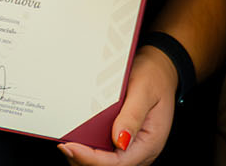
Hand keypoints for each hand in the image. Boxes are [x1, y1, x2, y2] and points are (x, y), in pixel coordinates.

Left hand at [59, 45, 177, 164]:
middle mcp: (141, 151)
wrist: (161, 68)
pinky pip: (106, 154)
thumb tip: (119, 141)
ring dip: (86, 156)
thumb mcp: (145, 90)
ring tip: (70, 142)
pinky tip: (80, 140)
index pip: (117, 162)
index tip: (70, 147)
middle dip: (84, 159)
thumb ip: (133, 116)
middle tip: (64, 145)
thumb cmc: (154, 77)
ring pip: (105, 163)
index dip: (91, 158)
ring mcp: (133, 149)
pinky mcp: (125, 144)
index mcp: (149, 142)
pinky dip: (91, 150)